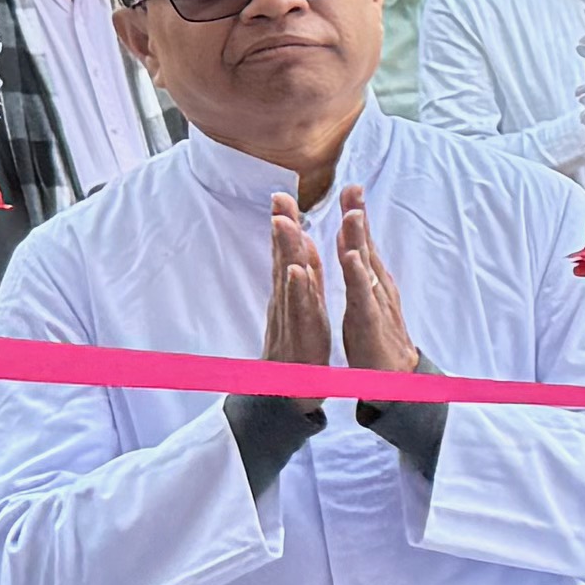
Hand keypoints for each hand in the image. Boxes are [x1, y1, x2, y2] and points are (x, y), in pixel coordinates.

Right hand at [264, 198, 336, 371]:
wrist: (287, 391)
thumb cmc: (298, 346)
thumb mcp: (305, 305)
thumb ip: (305, 276)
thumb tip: (302, 247)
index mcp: (293, 291)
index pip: (288, 251)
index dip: (286, 223)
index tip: (283, 194)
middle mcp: (287, 299)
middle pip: (284, 256)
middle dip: (282, 226)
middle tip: (279, 196)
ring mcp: (291, 315)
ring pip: (289, 277)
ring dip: (286, 249)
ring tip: (285, 222)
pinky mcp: (301, 333)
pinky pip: (300, 309)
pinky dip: (298, 289)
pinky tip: (297, 271)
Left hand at [331, 186, 419, 373]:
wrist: (395, 376)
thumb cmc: (377, 337)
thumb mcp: (366, 298)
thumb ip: (362, 272)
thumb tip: (356, 246)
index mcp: (372, 279)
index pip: (362, 241)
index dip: (357, 214)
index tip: (351, 186)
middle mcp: (377, 284)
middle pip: (366, 244)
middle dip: (359, 215)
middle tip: (354, 187)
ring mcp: (375, 301)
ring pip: (365, 264)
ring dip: (359, 238)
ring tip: (352, 213)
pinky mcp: (369, 320)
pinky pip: (362, 294)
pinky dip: (357, 274)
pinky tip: (351, 257)